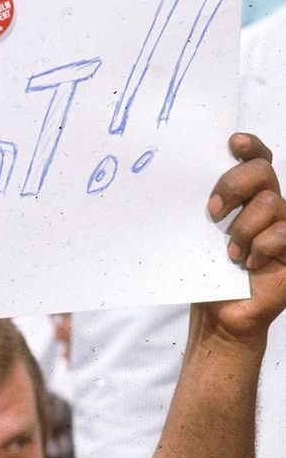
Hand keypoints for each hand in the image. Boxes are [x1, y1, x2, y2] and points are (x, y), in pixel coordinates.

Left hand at [206, 133, 285, 341]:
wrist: (219, 314)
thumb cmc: (208, 273)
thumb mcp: (199, 234)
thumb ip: (206, 207)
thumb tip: (182, 181)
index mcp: (246, 197)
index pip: (256, 158)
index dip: (249, 145)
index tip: (233, 143)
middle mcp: (268, 206)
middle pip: (262, 171)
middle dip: (234, 185)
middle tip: (212, 212)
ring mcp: (283, 226)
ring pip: (269, 202)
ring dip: (242, 228)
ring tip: (230, 252)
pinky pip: (282, 232)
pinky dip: (260, 247)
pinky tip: (248, 264)